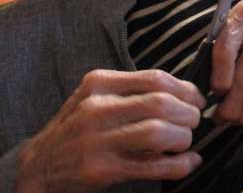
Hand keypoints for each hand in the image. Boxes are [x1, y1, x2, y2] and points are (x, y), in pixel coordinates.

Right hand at [16, 70, 204, 192]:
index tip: (197, 99)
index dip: (185, 89)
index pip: (155, 78)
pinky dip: (178, 165)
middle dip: (188, 113)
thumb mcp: (97, 98)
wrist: (39, 166)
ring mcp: (97, 140)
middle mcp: (97, 109)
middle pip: (161, 103)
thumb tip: (185, 93)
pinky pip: (151, 166)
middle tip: (194, 121)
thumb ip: (133, 91)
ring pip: (158, 132)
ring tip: (187, 141)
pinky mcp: (100, 170)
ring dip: (184, 137)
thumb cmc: (78, 128)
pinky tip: (188, 162)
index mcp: (99, 83)